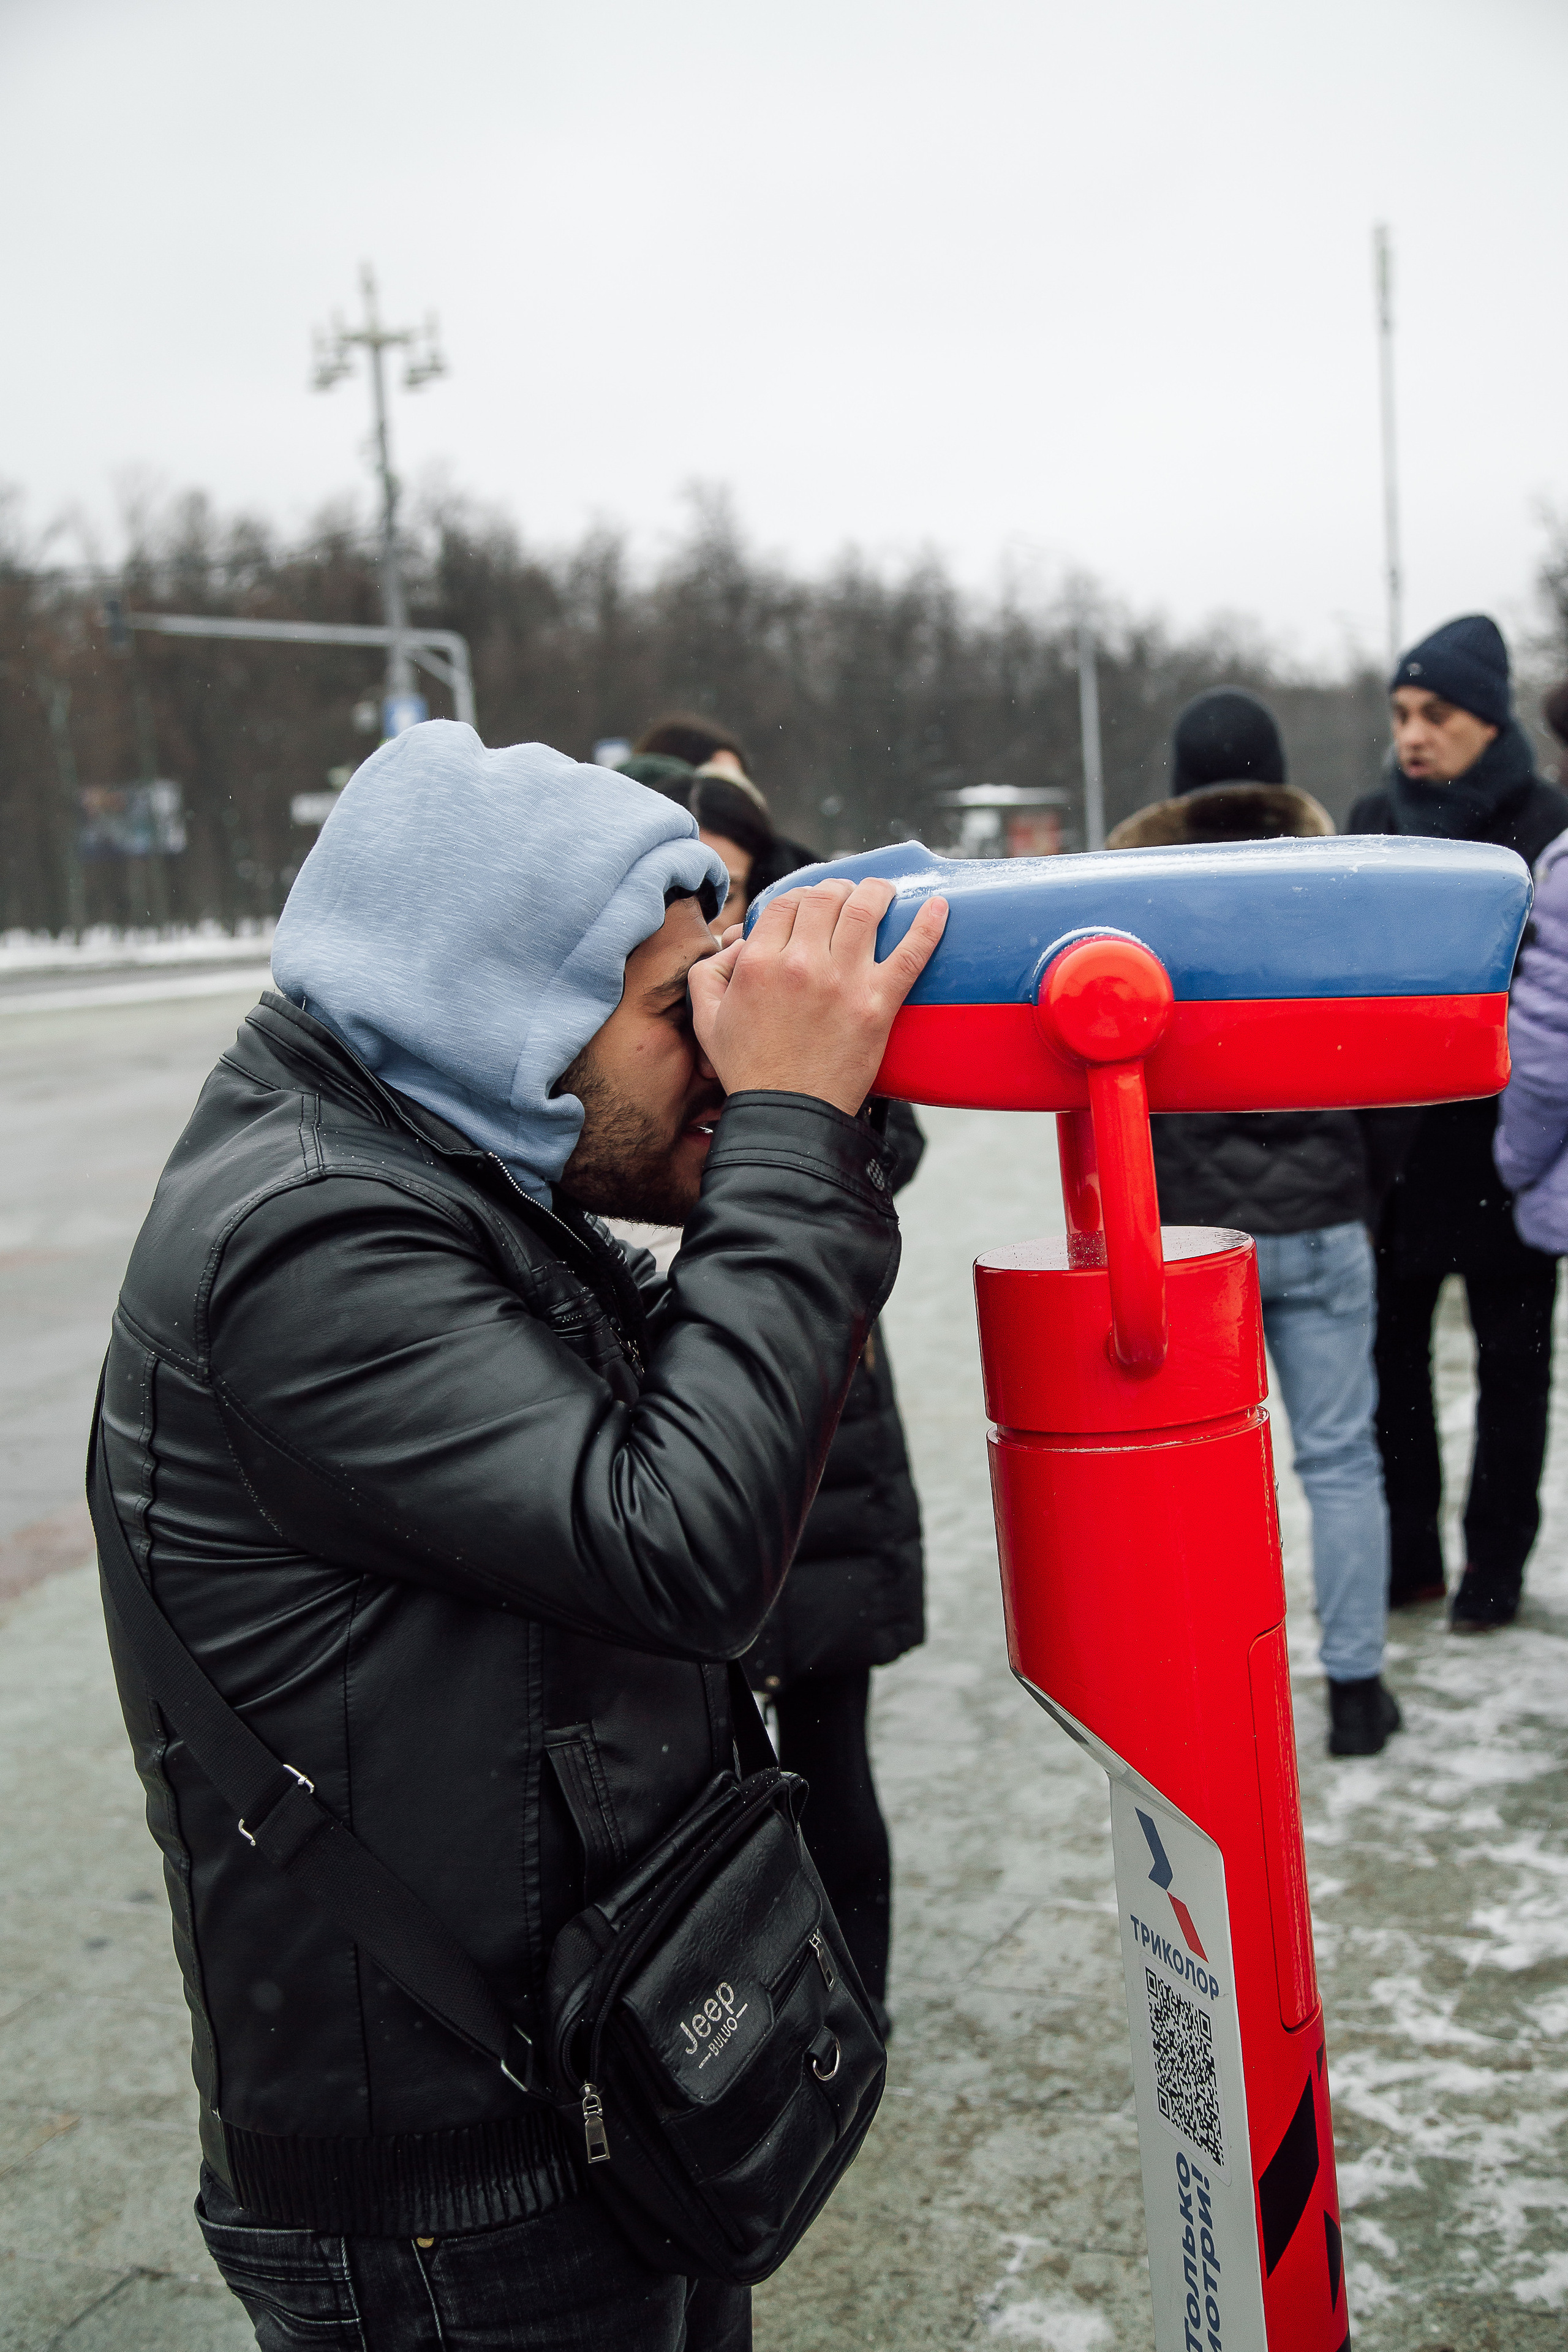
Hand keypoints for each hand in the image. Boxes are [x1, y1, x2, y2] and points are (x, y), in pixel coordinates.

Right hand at [688, 877, 947, 1116]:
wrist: (789, 1114)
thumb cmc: (750, 1070)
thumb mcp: (707, 1020)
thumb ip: (710, 974)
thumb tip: (733, 943)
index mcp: (759, 963)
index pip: (785, 903)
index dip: (800, 897)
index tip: (812, 904)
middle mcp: (801, 964)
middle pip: (825, 898)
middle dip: (837, 888)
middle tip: (847, 894)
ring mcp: (843, 982)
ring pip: (865, 911)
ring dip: (877, 892)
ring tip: (884, 891)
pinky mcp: (878, 1004)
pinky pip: (910, 954)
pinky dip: (928, 925)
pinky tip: (939, 905)